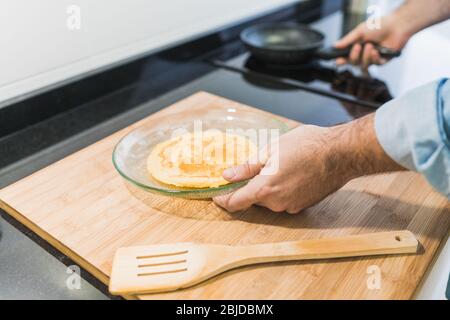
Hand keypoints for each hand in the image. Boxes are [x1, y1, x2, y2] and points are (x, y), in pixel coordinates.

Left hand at [213, 114, 403, 213]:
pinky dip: (282, 189)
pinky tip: (291, 173)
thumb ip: (246, 167)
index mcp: (264, 189)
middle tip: (255, 167)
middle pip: (253, 199)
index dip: (222, 200)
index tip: (216, 195)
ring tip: (279, 165)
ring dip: (267, 186)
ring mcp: (291, 206)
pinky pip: (284, 200)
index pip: (235, 203)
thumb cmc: (306, 146)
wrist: (341, 154)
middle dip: (249, 186)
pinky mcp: (303, 205)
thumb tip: (227, 176)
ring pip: (270, 199)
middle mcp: (276, 203)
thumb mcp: (270, 151)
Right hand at [334, 15, 410, 69]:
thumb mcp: (360, 31)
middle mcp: (363, 54)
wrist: (397, 25)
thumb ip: (348, 39)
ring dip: (365, 57)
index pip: (346, 56)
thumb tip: (335, 45)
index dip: (341, 60)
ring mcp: (373, 58)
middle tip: (357, 47)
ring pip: (363, 66)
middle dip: (353, 57)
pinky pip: (375, 64)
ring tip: (370, 46)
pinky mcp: (382, 61)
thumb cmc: (379, 25)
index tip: (338, 61)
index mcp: (357, 46)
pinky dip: (374, 58)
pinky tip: (376, 51)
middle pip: (353, 63)